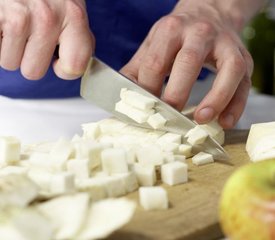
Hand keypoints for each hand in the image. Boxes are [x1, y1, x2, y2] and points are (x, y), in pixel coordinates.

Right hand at [0, 0, 93, 79]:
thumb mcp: (73, 7)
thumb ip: (80, 37)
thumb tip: (79, 66)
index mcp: (74, 18)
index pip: (74, 68)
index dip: (65, 70)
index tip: (59, 61)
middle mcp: (47, 18)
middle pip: (33, 72)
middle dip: (30, 58)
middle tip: (31, 37)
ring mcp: (18, 15)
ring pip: (9, 62)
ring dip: (11, 48)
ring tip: (16, 24)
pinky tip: (4, 21)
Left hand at [121, 0, 253, 128]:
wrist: (209, 13)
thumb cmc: (177, 35)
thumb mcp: (154, 44)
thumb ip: (138, 68)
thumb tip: (121, 94)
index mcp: (171, 30)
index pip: (156, 62)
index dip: (148, 89)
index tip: (146, 111)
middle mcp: (199, 33)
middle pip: (189, 62)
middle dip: (177, 92)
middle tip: (169, 116)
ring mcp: (225, 44)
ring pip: (227, 70)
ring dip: (216, 98)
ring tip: (201, 119)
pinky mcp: (243, 57)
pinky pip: (243, 82)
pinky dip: (236, 104)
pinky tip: (225, 121)